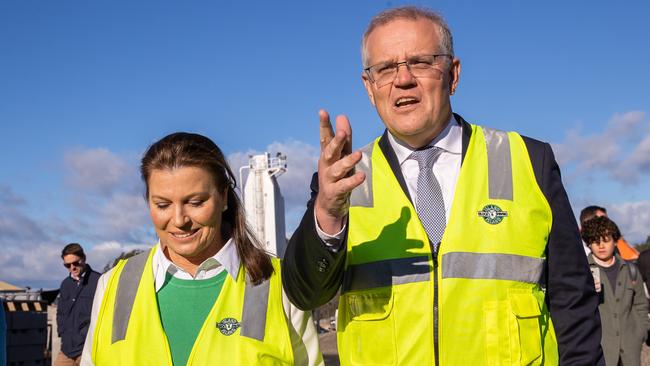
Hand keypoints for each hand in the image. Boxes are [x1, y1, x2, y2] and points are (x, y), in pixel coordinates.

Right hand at [314, 109, 364, 234]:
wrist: (328, 204)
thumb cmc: (336, 175)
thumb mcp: (340, 155)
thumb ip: (343, 137)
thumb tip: (342, 116)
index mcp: (327, 154)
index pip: (325, 137)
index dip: (324, 125)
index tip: (322, 112)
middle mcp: (326, 165)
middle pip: (330, 151)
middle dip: (336, 142)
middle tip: (342, 133)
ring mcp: (329, 179)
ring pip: (338, 169)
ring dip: (348, 161)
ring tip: (358, 154)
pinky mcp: (335, 192)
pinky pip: (344, 186)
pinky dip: (352, 181)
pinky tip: (361, 176)